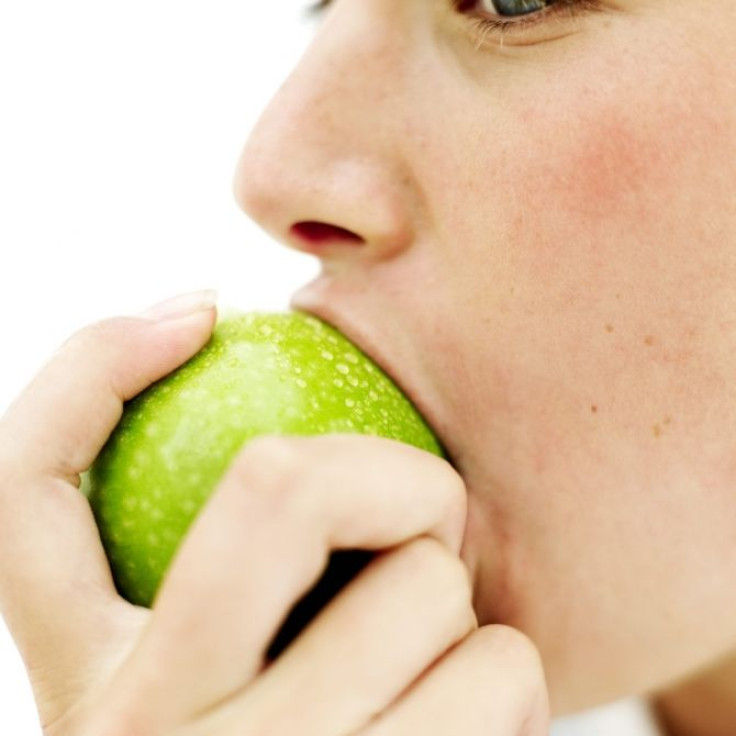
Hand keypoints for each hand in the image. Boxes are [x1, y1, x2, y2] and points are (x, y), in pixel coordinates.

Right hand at [0, 296, 548, 734]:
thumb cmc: (295, 722)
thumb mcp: (216, 649)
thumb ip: (232, 541)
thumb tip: (215, 336)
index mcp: (81, 680)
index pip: (24, 483)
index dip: (95, 365)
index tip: (197, 309)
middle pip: (282, 484)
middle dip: (393, 472)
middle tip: (426, 515)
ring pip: (426, 588)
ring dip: (458, 595)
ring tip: (432, 653)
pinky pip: (502, 674)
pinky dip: (509, 672)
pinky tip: (467, 715)